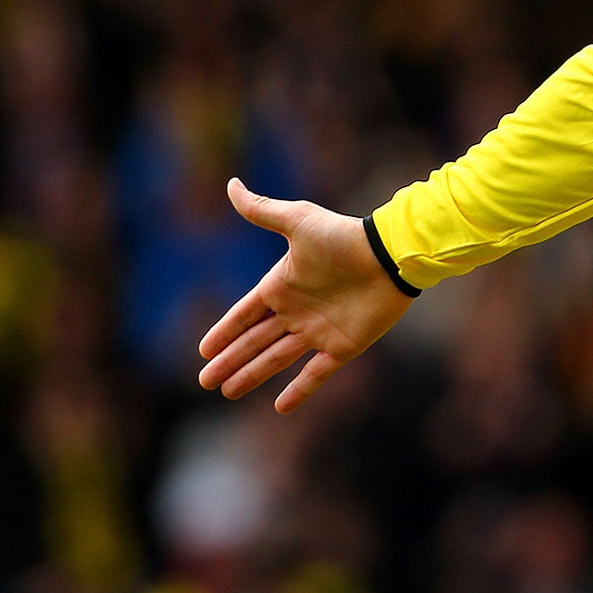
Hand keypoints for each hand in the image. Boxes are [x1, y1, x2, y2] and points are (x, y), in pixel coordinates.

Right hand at [198, 179, 411, 413]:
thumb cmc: (344, 237)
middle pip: (255, 341)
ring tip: (228, 391)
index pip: (244, 314)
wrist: (390, 256)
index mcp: (282, 285)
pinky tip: (280, 407)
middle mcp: (297, 311)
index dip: (224, 331)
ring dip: (253, 375)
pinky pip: (316, 373)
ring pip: (277, 359)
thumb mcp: (298, 221)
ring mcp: (319, 330)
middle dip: (230, 360)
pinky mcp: (343, 346)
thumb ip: (262, 210)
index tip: (202, 351)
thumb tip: (230, 185)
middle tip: (205, 381)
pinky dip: (299, 390)